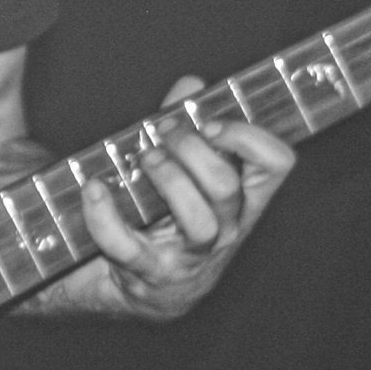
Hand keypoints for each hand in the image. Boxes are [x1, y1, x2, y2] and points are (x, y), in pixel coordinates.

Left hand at [80, 75, 295, 320]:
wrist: (139, 285)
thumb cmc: (167, 214)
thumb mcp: (182, 168)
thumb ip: (185, 122)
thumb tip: (192, 84)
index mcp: (242, 198)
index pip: (275, 165)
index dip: (249, 137)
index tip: (210, 123)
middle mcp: (225, 228)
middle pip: (226, 187)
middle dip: (191, 150)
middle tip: (164, 133)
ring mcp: (190, 256)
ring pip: (198, 221)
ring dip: (166, 180)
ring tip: (143, 158)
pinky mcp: (149, 273)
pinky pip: (128, 247)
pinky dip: (105, 216)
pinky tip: (95, 189)